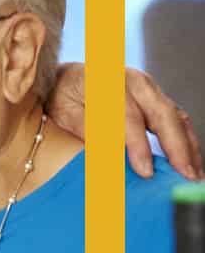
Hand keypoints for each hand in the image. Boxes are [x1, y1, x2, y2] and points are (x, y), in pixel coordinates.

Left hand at [50, 63, 202, 179]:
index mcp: (108, 81)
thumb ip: (85, 131)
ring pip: (175, 117)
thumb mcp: (63, 113)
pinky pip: (176, 120)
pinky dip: (185, 141)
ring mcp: (149, 89)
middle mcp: (134, 81)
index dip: (138, 146)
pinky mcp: (155, 99)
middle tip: (183, 175)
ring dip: (187, 147)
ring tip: (192, 175)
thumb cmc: (60, 96)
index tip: (145, 171)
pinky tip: (189, 162)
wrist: (63, 78)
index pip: (128, 117)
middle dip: (175, 147)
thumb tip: (106, 159)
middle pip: (162, 114)